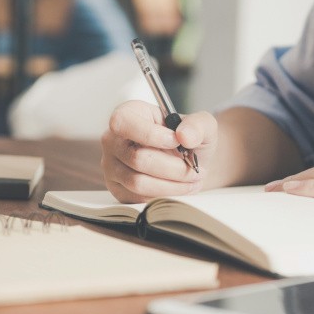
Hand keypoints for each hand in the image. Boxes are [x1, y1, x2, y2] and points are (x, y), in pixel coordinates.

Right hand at [101, 100, 216, 202]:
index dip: (150, 135)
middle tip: (194, 169)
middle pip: (137, 159)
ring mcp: (112, 166)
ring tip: (191, 180)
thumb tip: (184, 136)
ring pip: (138, 183)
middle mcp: (113, 140)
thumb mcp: (201, 125)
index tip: (177, 142)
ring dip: (171, 185)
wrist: (188, 161)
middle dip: (173, 168)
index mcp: (128, 114)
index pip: (123, 123)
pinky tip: (179, 188)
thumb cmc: (188, 140)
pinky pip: (139, 198)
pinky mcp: (118, 189)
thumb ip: (198, 125)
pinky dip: (164, 196)